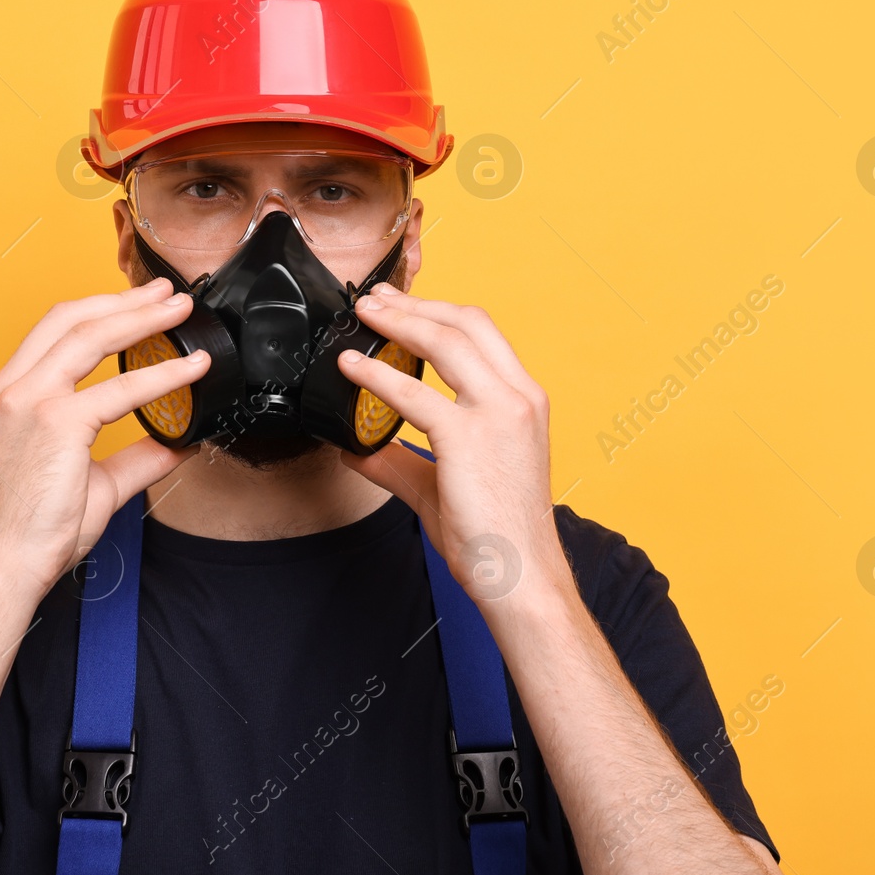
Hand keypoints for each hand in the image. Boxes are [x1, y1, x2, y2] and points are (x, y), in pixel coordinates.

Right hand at [0, 277, 209, 597]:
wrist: (6, 566)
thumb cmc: (33, 530)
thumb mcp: (92, 482)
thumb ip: (135, 457)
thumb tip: (176, 444)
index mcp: (8, 395)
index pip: (55, 332)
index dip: (100, 310)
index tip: (137, 304)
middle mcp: (11, 389)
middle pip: (72, 319)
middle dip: (124, 299)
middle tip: (168, 293)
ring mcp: (28, 401)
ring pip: (92, 336)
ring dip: (142, 317)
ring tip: (179, 310)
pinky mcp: (55, 423)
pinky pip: (120, 389)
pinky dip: (162, 374)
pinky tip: (190, 369)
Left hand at [336, 282, 569, 603]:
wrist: (520, 575)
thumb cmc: (495, 535)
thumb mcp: (447, 483)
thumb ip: (402, 460)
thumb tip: (358, 448)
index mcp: (523, 401)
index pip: (483, 334)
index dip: (439, 311)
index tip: (403, 306)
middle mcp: (518, 397)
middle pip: (466, 322)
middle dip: (416, 303)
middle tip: (376, 299)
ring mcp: (499, 413)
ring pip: (445, 340)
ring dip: (399, 321)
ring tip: (365, 315)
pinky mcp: (470, 437)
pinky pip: (413, 394)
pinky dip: (376, 375)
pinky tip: (351, 368)